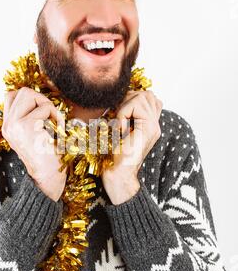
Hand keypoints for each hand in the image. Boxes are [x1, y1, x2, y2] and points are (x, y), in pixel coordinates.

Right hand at [1, 87, 66, 201]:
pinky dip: (56, 117)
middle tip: (50, 116)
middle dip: (40, 99)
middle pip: (21, 91)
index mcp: (8, 127)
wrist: (48, 177)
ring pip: (30, 94)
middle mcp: (8, 125)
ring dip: (47, 106)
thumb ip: (29, 116)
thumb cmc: (48, 155)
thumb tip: (37, 96)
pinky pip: (45, 108)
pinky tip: (57, 132)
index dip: (29, 98)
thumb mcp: (33, 134)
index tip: (42, 113)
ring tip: (54, 124)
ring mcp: (14, 125)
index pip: (11, 96)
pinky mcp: (26, 126)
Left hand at [101, 90, 162, 204]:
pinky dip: (123, 113)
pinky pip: (136, 105)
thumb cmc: (114, 157)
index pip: (149, 98)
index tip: (119, 115)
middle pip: (147, 94)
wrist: (118, 176)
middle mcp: (155, 125)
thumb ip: (124, 116)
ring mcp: (154, 127)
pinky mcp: (149, 128)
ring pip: (143, 96)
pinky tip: (120, 129)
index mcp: (150, 125)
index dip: (132, 99)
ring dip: (126, 106)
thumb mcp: (118, 130)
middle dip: (129, 99)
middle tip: (119, 117)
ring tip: (120, 123)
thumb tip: (118, 99)